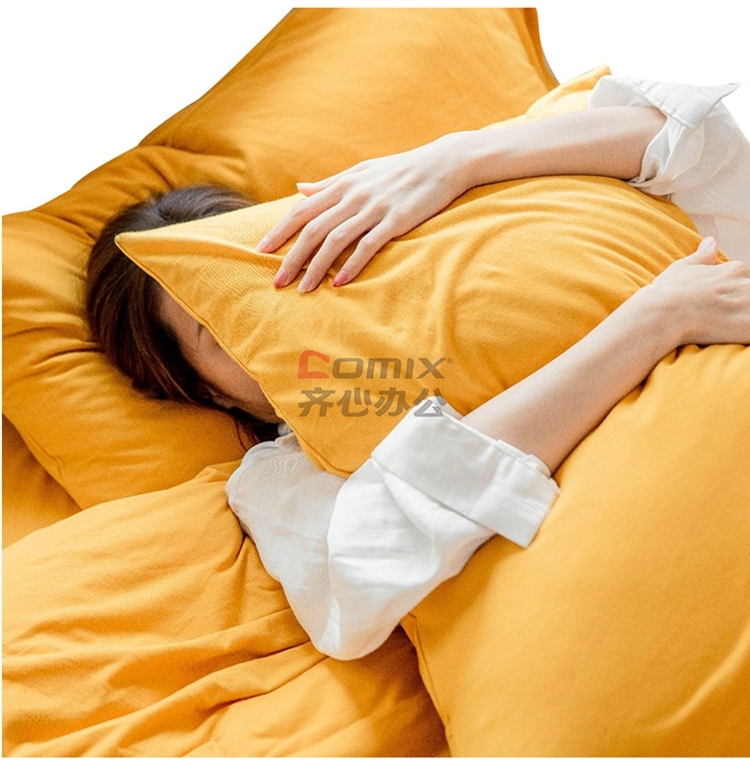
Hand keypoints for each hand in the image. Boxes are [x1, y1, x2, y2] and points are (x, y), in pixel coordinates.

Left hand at [257, 133, 472, 291]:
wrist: (443, 163)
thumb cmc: (400, 170)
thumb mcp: (361, 172)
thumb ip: (328, 184)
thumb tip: (299, 188)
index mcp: (342, 185)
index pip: (301, 211)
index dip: (279, 232)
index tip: (261, 251)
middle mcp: (352, 196)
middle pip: (312, 230)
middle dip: (291, 258)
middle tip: (276, 282)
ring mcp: (373, 208)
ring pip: (334, 240)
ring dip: (315, 267)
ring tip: (303, 290)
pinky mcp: (395, 221)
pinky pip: (367, 246)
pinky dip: (351, 265)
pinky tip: (339, 283)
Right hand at [647, 237, 749, 346]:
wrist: (663, 314)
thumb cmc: (668, 291)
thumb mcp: (683, 268)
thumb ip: (702, 256)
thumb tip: (711, 242)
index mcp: (735, 270)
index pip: (745, 282)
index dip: (732, 295)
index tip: (718, 306)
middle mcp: (747, 285)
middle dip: (740, 306)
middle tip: (719, 318)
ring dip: (743, 318)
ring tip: (725, 327)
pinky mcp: (749, 327)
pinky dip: (745, 334)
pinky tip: (733, 337)